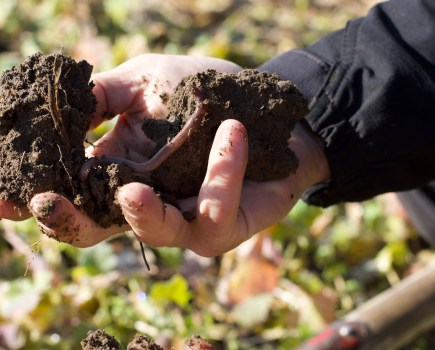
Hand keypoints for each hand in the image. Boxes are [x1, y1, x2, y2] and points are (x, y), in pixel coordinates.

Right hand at [27, 53, 329, 254]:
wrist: (267, 111)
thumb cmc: (207, 97)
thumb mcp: (148, 82)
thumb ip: (105, 95)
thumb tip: (61, 105)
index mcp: (120, 171)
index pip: (72, 193)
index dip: (40, 199)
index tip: (3, 199)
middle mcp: (147, 201)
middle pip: (97, 229)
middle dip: (69, 222)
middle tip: (47, 202)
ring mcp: (184, 219)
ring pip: (154, 233)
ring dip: (141, 213)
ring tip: (133, 188)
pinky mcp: (223, 225)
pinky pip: (215, 209)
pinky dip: (222, 170)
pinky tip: (232, 130)